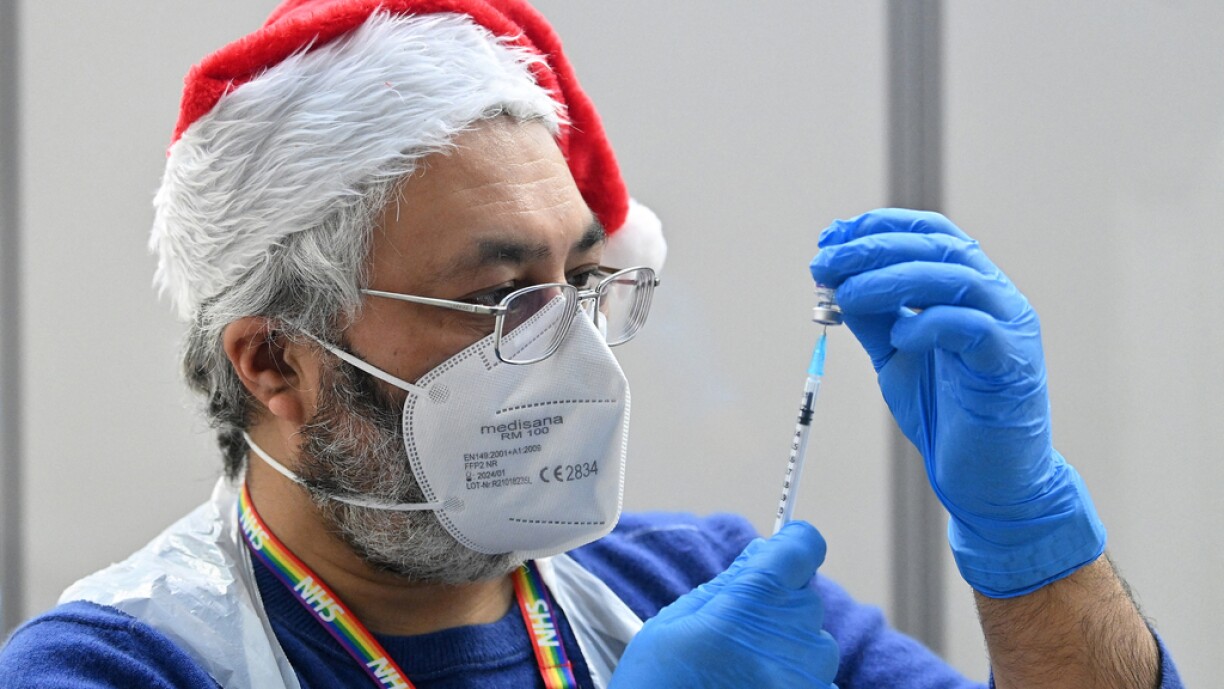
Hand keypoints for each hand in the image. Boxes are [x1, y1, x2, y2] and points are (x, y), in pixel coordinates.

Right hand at [609, 522, 838, 687]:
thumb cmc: (659, 686)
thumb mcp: (674, 624)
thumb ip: (726, 586)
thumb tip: (760, 553)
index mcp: (752, 601)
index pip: (802, 549)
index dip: (792, 547)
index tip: (782, 552)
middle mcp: (791, 635)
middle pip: (804, 599)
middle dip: (777, 608)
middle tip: (735, 636)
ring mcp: (808, 677)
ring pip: (813, 642)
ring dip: (787, 649)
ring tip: (742, 674)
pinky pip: (817, 681)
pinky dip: (791, 682)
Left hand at [809, 209, 1104, 597]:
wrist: (988, 481)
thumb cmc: (947, 415)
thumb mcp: (896, 355)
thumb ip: (874, 318)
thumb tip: (835, 280)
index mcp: (970, 288)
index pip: (930, 232)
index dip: (880, 225)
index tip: (831, 235)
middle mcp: (996, 298)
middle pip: (938, 247)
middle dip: (875, 248)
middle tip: (827, 261)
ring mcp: (1010, 328)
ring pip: (955, 278)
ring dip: (893, 278)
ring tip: (848, 294)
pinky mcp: (1012, 366)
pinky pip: (973, 329)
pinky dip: (930, 324)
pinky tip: (899, 337)